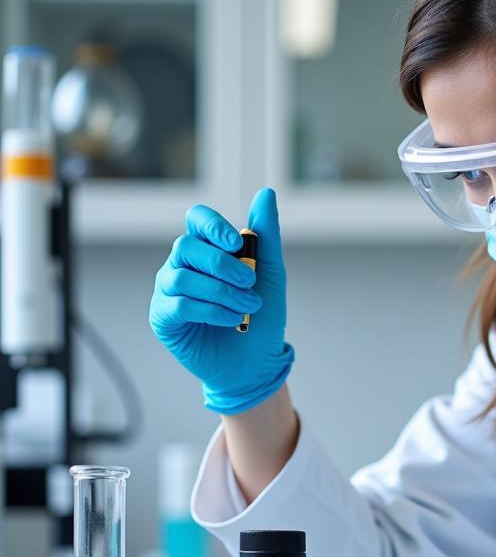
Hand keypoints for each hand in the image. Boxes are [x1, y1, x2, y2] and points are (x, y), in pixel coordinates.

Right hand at [149, 187, 294, 414]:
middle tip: (250, 284)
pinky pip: (178, 305)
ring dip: (221, 292)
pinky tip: (231, 321)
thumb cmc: (262, 318)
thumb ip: (266, 235)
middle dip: (222, 265)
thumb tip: (266, 193)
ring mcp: (169, 290)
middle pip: (186, 246)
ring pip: (182, 277)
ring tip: (246, 308)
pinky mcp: (163, 317)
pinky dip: (210, 311)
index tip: (236, 243)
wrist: (256, 363)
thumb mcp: (271, 274)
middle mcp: (183, 265)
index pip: (197, 220)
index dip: (212, 225)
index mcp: (208, 249)